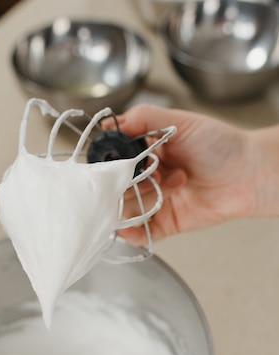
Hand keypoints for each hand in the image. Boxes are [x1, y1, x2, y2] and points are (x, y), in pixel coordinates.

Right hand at [103, 104, 277, 244]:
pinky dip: (132, 233)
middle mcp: (150, 177)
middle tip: (128, 182)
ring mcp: (157, 201)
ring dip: (127, 206)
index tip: (107, 164)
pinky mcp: (168, 222)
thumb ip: (144, 118)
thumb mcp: (180, 121)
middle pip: (118, 187)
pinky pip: (144, 232)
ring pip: (128, 209)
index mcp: (149, 152)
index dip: (110, 162)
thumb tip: (110, 124)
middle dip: (118, 186)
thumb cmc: (222, 145)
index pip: (117, 159)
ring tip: (140, 198)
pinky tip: (125, 229)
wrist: (249, 174)